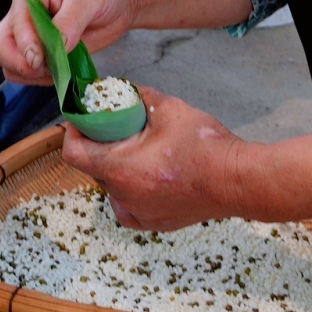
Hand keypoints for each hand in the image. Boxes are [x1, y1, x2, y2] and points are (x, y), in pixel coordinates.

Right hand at [0, 0, 135, 85]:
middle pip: (0, 47)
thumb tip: (57, 46)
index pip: (14, 22)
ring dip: (32, 75)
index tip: (40, 58)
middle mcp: (24, 14)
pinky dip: (43, 80)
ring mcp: (31, 36)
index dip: (25, 43)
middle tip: (44, 69)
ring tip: (61, 67)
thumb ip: (71, 20)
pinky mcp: (43, 54)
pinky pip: (30, 75)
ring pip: (11, 65)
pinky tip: (64, 70)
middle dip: (19, 63)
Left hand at [61, 86, 244, 230]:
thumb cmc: (204, 145)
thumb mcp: (167, 107)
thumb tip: (121, 89)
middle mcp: (124, 196)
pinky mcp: (154, 223)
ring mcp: (139, 213)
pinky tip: (145, 176)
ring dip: (116, 168)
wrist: (237, 179)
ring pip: (111, 187)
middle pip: (93, 167)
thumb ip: (138, 95)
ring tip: (138, 151)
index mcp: (120, 169)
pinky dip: (129, 190)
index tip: (83, 120)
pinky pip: (127, 206)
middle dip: (99, 146)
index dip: (73, 132)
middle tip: (117, 128)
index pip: (73, 153)